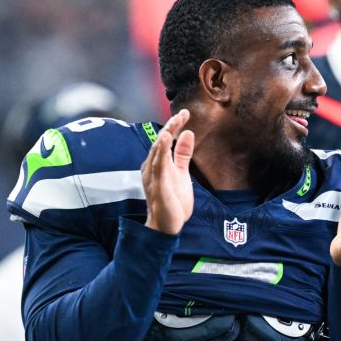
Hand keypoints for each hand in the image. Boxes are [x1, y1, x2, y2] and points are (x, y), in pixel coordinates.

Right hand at [142, 108, 194, 234]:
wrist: (166, 227)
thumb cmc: (171, 200)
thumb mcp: (181, 173)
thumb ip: (183, 154)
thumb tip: (188, 133)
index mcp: (158, 164)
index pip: (165, 140)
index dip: (174, 125)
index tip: (185, 113)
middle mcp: (152, 168)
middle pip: (160, 143)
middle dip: (170, 127)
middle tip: (182, 114)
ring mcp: (154, 178)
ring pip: (157, 153)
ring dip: (165, 137)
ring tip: (173, 123)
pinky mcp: (159, 188)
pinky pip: (158, 168)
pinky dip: (162, 153)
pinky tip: (165, 140)